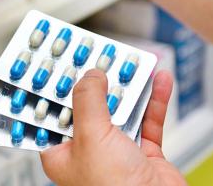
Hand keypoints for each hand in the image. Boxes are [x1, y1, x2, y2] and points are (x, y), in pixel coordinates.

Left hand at [40, 69, 185, 185]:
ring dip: (129, 87)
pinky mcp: (145, 155)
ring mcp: (117, 153)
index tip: (61, 63)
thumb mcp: (91, 137)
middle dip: (97, 82)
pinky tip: (159, 81)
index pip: (53, 114)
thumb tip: (90, 76)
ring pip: (121, 111)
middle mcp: (88, 153)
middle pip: (89, 107)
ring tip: (131, 62)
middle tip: (101, 56)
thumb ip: (88, 101)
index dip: (56, 88)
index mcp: (62, 154)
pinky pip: (149, 121)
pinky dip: (155, 101)